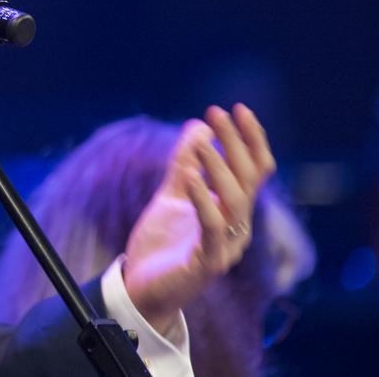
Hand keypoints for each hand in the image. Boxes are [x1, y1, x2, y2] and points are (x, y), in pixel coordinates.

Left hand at [122, 103, 275, 334]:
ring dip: (219, 168)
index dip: (250, 139)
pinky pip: (212, 227)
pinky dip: (202, 199)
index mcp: (233, 210)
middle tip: (219, 113)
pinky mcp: (207, 263)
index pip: (254, 170)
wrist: (142, 287)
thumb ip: (184, 164)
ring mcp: (226, 246)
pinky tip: (188, 177)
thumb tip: (198, 127)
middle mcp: (237, 227)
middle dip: (235, 143)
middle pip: (248, 179)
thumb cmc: (162, 243)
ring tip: (203, 144)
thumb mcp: (171, 195)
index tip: (237, 108)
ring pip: (235, 201)